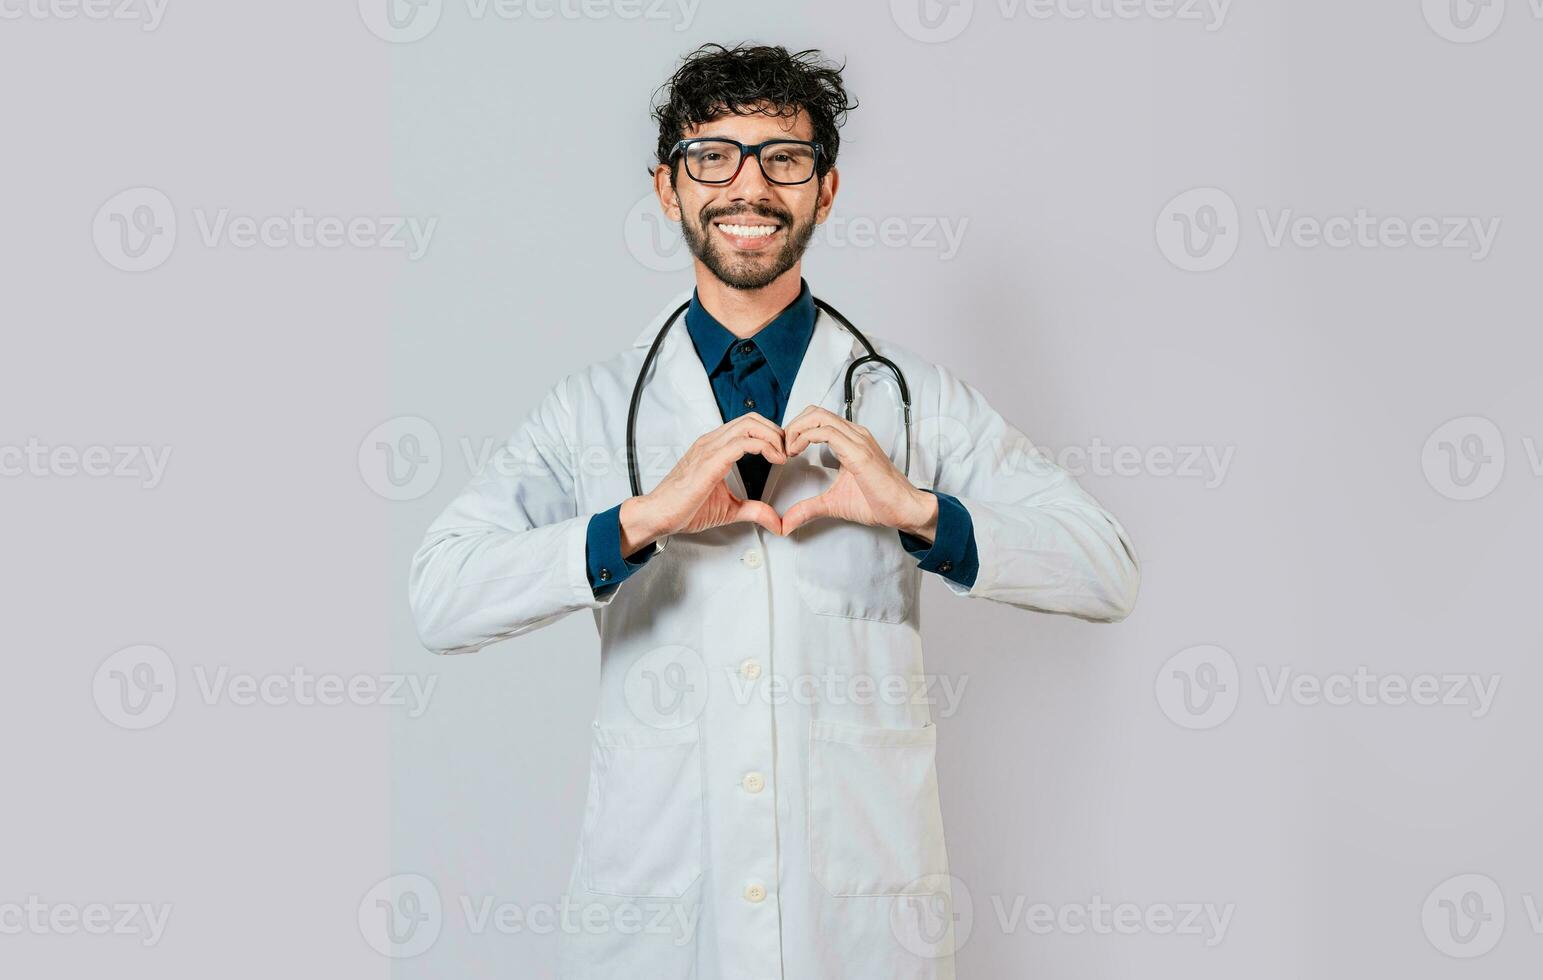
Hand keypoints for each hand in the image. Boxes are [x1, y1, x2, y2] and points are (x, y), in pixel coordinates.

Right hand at [622, 413, 786, 547]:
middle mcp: (711, 442)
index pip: (747, 425)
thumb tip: (775, 521)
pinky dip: (765, 447)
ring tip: (783, 456)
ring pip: (750, 425)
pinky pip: (743, 442)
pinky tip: (774, 460)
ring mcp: (710, 448)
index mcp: (714, 447)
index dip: (770, 434)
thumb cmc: (684, 508)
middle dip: (776, 431)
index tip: (783, 453)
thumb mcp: (729, 509)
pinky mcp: (710, 461)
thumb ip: (753, 510)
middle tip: (787, 452)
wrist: (659, 515)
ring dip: (774, 437)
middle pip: (752, 418)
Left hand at [780, 405, 936, 537]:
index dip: (796, 430)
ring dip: (795, 430)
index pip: (817, 419)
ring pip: (818, 416)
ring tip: (787, 450)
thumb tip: (787, 523)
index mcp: (850, 440)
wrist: (904, 509)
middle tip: (782, 448)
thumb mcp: (834, 504)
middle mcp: (854, 434)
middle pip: (814, 411)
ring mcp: (857, 440)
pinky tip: (797, 452)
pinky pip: (826, 432)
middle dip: (792, 426)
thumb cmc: (879, 502)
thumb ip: (809, 509)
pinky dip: (805, 437)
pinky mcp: (858, 452)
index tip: (784, 451)